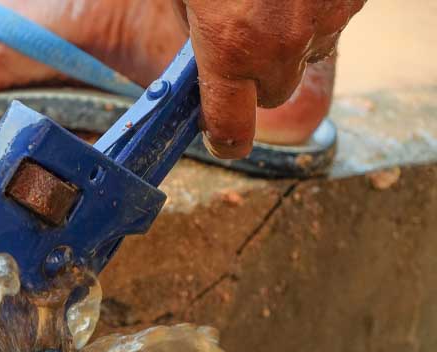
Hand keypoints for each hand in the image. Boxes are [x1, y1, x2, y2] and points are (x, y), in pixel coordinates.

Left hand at [174, 0, 364, 157]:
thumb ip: (197, 33)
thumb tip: (202, 57)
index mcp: (229, 48)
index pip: (229, 127)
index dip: (224, 139)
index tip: (220, 140)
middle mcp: (279, 46)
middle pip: (274, 93)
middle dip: (258, 76)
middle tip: (244, 37)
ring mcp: (322, 23)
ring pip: (307, 56)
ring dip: (292, 40)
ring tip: (273, 1)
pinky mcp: (353, 0)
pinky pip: (333, 21)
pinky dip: (317, 10)